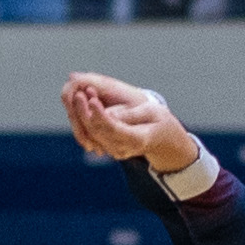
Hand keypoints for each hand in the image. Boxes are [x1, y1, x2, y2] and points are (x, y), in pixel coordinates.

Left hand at [63, 72, 199, 173]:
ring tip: (81, 95)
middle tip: (80, 93)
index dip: (100, 115)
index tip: (92, 99)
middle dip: (86, 113)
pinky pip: (93, 136)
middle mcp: (124, 149)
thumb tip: (108, 114)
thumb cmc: (160, 121)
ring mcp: (116, 151)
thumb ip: (131, 114)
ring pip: (91, 135)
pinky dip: (87, 120)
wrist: (164, 140)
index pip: (113, 129)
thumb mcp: (152, 112)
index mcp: (137, 139)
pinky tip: (85, 104)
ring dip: (82, 116)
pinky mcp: (110, 149)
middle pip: (98, 132)